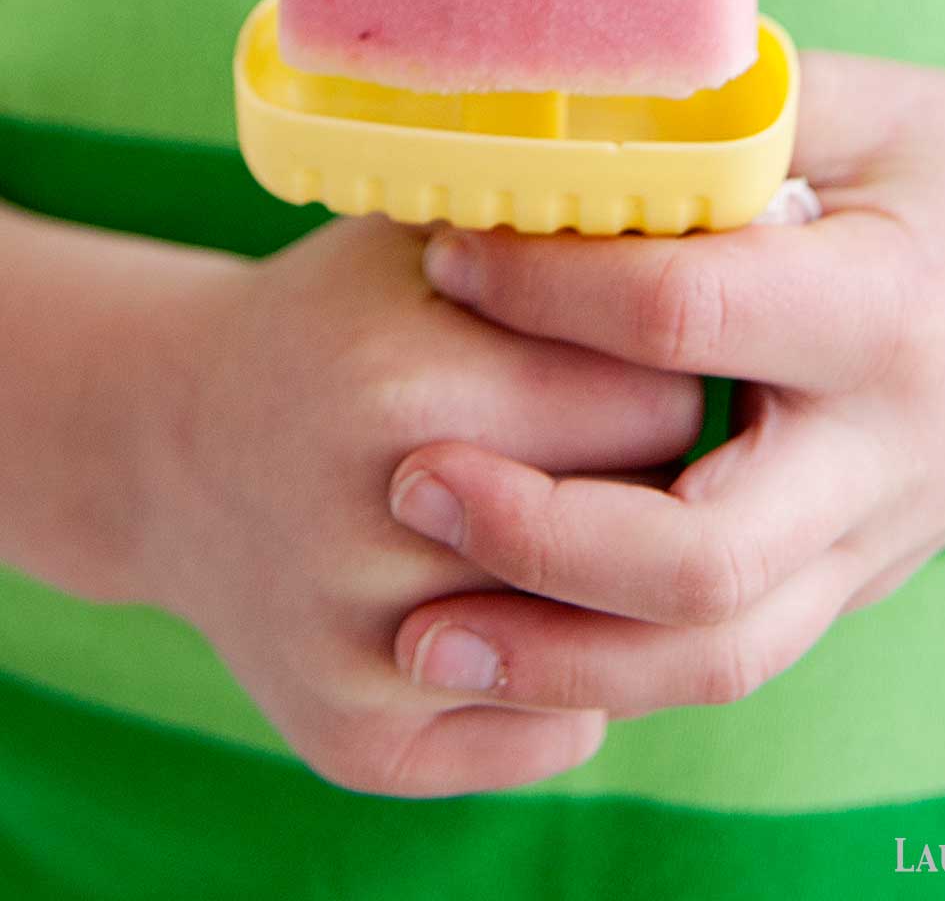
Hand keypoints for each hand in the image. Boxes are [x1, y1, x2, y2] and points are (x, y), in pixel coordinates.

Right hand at [135, 215, 703, 793]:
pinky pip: (560, 735)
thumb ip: (562, 228)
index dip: (675, 366)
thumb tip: (745, 225)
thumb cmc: (338, 319)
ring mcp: (369, 655)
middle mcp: (387, 534)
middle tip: (607, 429)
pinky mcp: (361, 742)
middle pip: (656, 522)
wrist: (176, 444)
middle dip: (657, 471)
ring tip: (573, 505)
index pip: (667, 399)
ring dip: (625, 581)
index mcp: (419, 388)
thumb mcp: (428, 233)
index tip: (652, 349)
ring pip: (619, 643)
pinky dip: (570, 679)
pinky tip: (521, 599)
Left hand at [387, 53, 944, 718]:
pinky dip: (614, 666)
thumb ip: (722, 117)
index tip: (447, 250)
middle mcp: (887, 452)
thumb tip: (551, 114)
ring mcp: (879, 537)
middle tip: (408, 476)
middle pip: (700, 556)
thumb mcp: (873, 105)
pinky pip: (733, 652)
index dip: (544, 285)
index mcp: (890, 309)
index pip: (687, 316)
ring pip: (715, 654)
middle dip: (533, 530)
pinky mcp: (859, 573)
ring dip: (557, 656)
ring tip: (421, 626)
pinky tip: (513, 636)